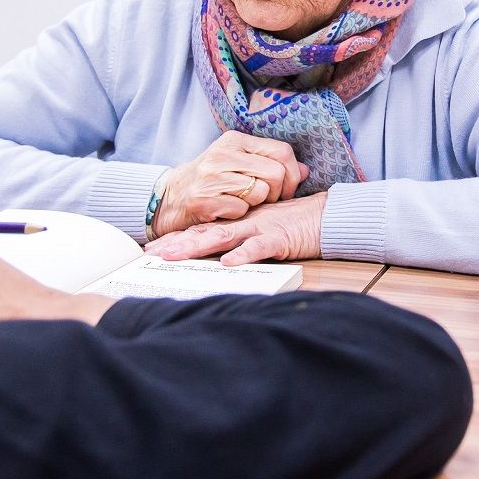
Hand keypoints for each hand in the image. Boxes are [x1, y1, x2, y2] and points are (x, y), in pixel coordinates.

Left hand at [142, 193, 325, 265]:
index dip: (179, 237)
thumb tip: (224, 252)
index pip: (204, 228)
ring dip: (197, 246)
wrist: (327, 216)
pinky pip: (259, 247)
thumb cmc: (298, 224)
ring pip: (224, 237)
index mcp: (240, 221)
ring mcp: (260, 229)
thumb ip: (246, 237)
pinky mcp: (279, 238)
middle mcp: (245, 223)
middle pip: (205, 232)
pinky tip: (229, 262)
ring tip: (174, 256)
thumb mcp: (266, 229)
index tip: (154, 248)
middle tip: (151, 253)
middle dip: (177, 243)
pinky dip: (244, 254)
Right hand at [152, 132, 306, 236]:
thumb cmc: (213, 180)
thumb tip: (305, 170)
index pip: (282, 151)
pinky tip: (227, 209)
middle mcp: (223, 154)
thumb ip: (271, 163)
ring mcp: (211, 176)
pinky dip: (240, 214)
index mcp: (235, 140)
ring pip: (260, 192)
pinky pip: (241, 209)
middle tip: (268, 199)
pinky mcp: (204, 199)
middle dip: (278, 192)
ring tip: (243, 202)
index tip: (288, 188)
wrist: (173, 196)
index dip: (293, 173)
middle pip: (275, 174)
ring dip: (257, 204)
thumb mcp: (240, 163)